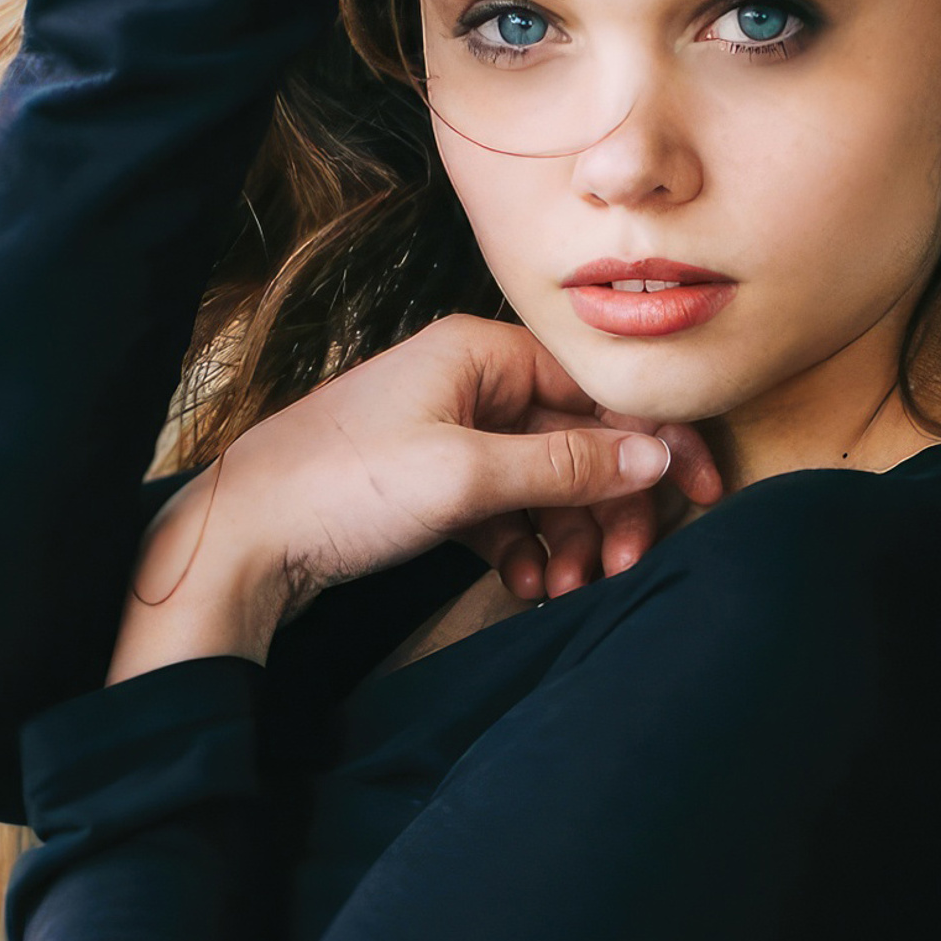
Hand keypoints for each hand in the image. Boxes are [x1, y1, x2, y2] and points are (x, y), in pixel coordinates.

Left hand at [107, 317, 724, 680]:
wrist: (238, 543)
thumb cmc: (338, 490)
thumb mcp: (466, 477)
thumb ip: (567, 465)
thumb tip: (657, 454)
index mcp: (478, 351)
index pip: (598, 387)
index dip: (656, 442)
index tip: (702, 494)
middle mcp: (466, 379)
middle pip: (577, 436)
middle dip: (607, 504)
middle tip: (622, 564)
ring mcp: (446, 431)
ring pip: (543, 479)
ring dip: (567, 535)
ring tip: (564, 589)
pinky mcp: (429, 481)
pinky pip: (505, 508)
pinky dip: (525, 546)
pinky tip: (526, 586)